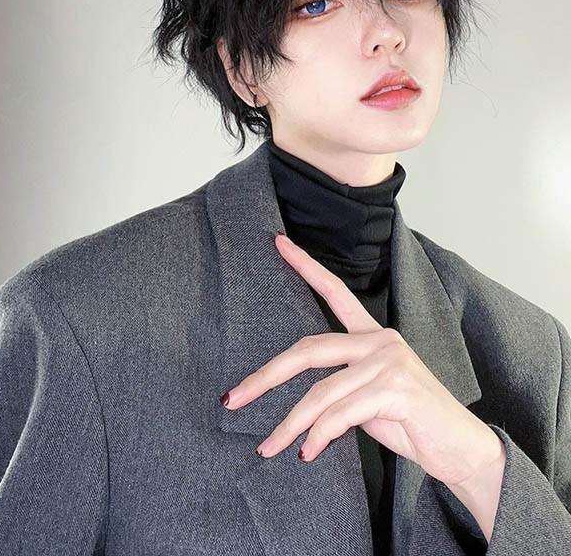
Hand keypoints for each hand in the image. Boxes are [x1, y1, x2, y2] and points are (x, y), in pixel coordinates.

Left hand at [220, 232, 503, 489]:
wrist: (462, 451)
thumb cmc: (414, 424)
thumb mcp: (369, 401)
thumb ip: (340, 389)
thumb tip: (300, 410)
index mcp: (373, 335)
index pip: (335, 291)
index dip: (305, 266)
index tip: (278, 243)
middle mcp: (381, 340)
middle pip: (309, 348)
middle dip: (265, 376)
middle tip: (234, 398)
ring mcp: (389, 362)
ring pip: (320, 392)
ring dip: (289, 425)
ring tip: (269, 448)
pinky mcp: (396, 388)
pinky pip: (341, 414)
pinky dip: (318, 437)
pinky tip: (308, 454)